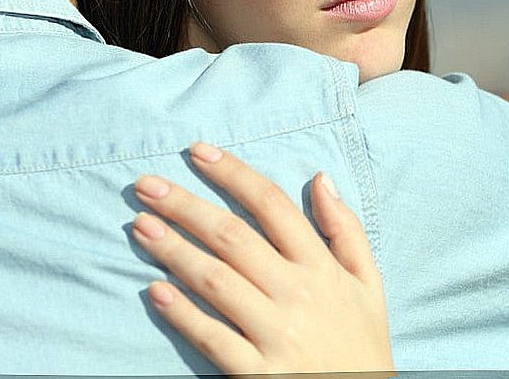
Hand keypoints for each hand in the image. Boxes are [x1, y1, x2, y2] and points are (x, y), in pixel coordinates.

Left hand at [130, 142, 393, 376]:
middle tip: (147, 185)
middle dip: (186, 206)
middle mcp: (298, 293)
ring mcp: (276, 334)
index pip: (271, 205)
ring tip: (140, 226)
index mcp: (321, 267)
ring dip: (174, 250)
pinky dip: (183, 314)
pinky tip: (155, 292)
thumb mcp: (368, 284)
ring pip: (216, 280)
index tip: (197, 152)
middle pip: (233, 236)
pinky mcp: (258, 373)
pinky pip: (214, 338)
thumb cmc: (361, 344)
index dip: (232, 173)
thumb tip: (320, 178)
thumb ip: (346, 230)